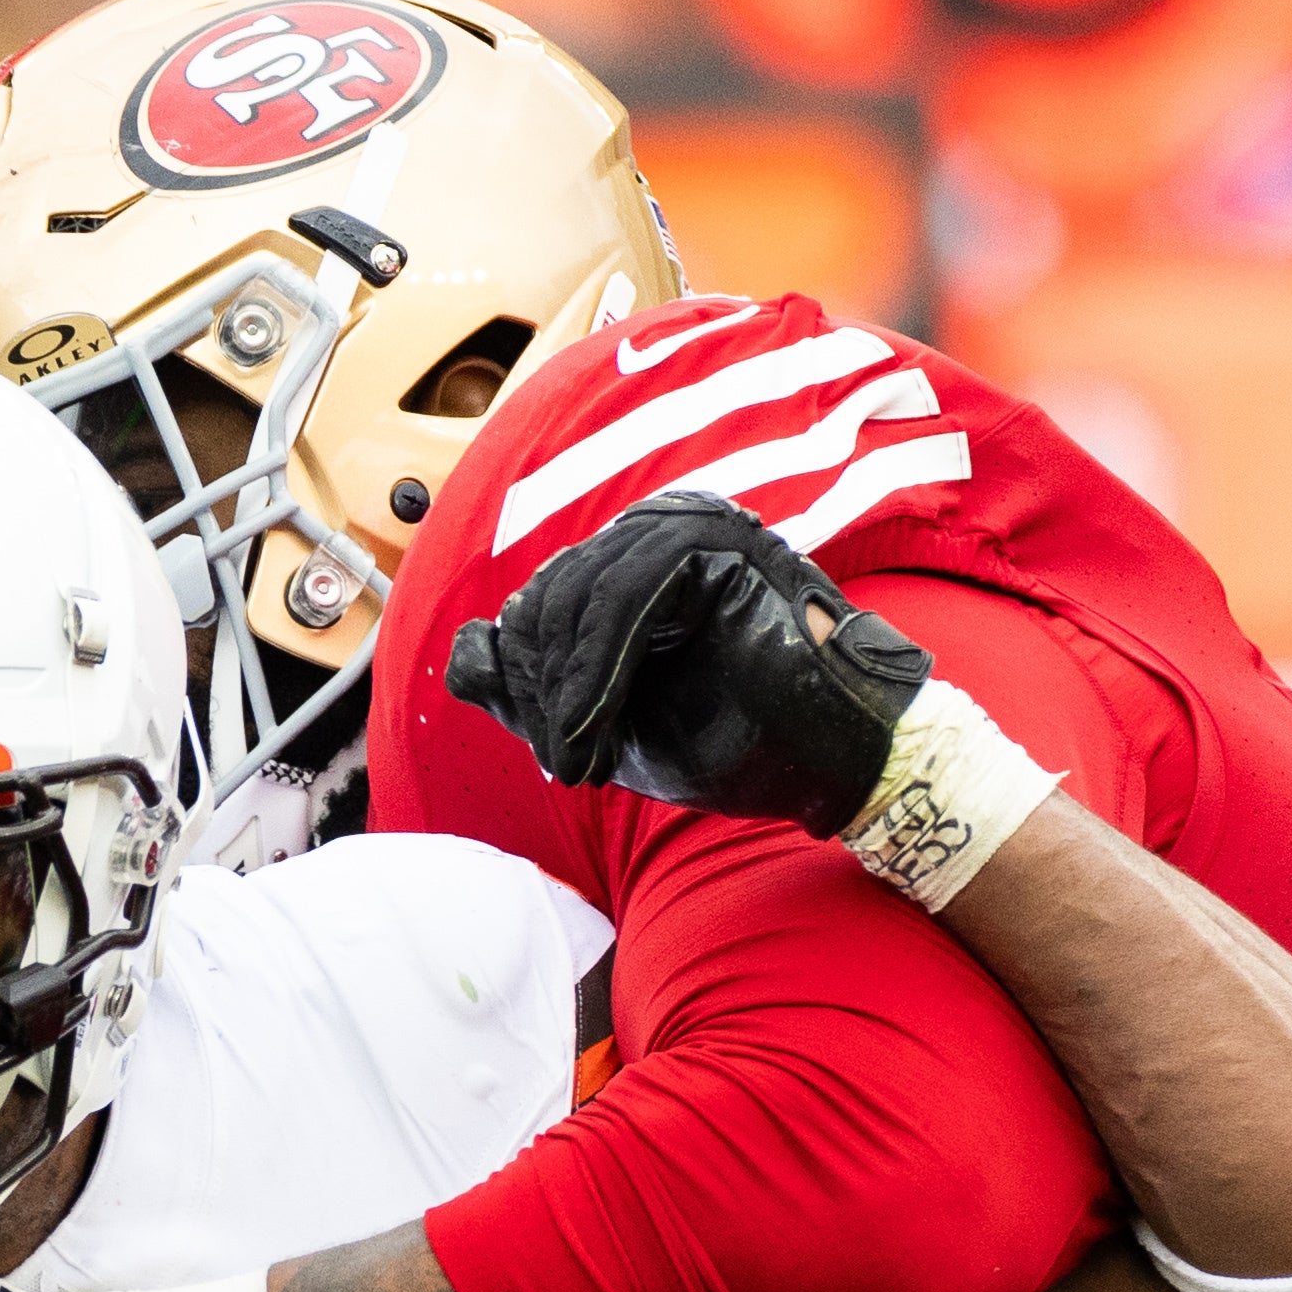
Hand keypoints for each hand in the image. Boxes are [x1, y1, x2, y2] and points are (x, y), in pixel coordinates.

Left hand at [444, 489, 933, 838]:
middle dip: (543, 690)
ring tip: (583, 759)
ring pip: (577, 598)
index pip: (536, 607)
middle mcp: (658, 529)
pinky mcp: (714, 545)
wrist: (829, 764)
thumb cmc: (730, 738)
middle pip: (546, 598)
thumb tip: (462, 651)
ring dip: (567, 693)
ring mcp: (689, 527)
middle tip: (570, 763)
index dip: (530, 685)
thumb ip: (534, 689)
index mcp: (632, 560)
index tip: (558, 756)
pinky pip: (622, 599)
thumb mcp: (605, 722)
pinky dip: (596, 675)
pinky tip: (594, 732)